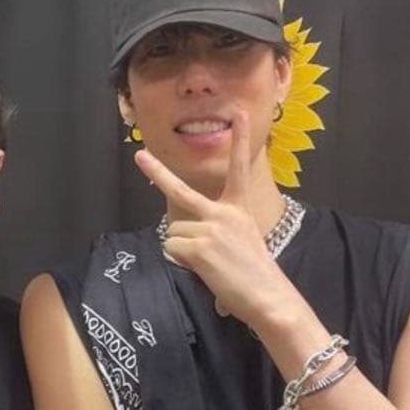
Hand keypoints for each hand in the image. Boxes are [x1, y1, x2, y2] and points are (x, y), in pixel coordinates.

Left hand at [134, 111, 296, 326]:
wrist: (269, 296)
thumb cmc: (257, 276)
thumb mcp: (243, 243)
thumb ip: (218, 234)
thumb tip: (188, 246)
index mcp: (239, 209)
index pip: (238, 169)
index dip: (240, 141)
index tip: (240, 114)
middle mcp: (223, 213)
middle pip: (180, 191)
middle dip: (157, 172)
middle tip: (140, 155)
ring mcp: (210, 228)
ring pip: (174, 234)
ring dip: (183, 251)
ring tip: (209, 264)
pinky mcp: (199, 247)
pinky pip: (174, 250)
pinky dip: (183, 263)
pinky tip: (204, 270)